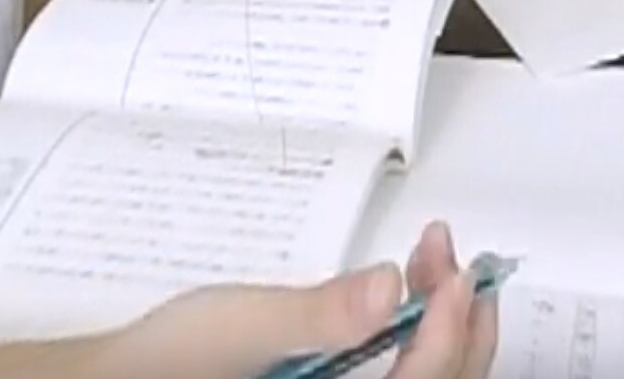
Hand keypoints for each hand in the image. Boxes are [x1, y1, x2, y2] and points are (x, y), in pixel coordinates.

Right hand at [107, 221, 498, 378]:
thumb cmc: (164, 364)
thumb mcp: (236, 329)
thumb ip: (314, 315)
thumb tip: (387, 289)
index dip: (450, 334)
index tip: (458, 274)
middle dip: (459, 325)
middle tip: (453, 258)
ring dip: (446, 328)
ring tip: (437, 266)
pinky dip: (422, 340)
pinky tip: (410, 301)